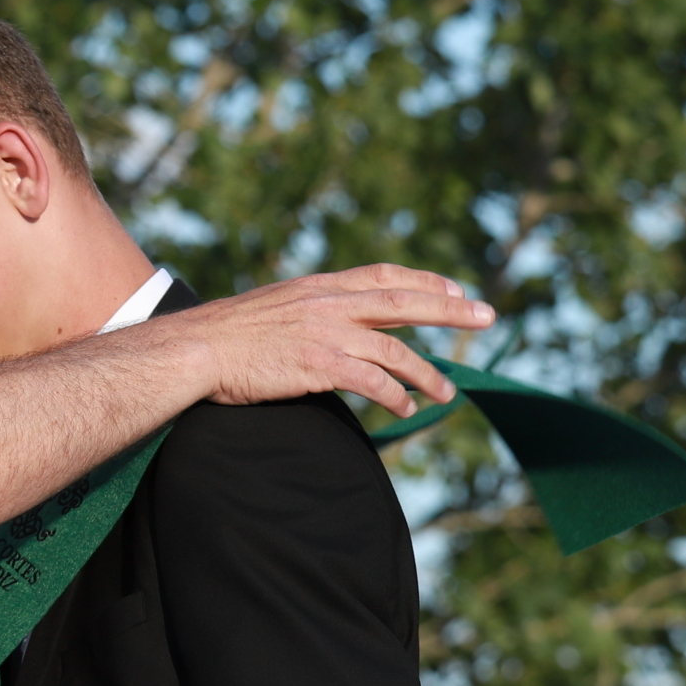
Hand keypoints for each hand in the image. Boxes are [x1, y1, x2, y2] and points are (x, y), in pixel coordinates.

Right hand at [169, 262, 492, 417]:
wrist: (197, 347)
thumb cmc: (225, 335)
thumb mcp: (273, 307)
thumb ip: (306, 311)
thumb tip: (324, 325)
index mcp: (321, 286)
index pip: (384, 276)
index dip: (424, 280)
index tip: (453, 287)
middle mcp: (331, 304)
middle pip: (406, 303)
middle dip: (452, 309)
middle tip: (488, 315)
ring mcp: (327, 333)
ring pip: (396, 351)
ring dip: (427, 375)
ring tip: (446, 395)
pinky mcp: (320, 365)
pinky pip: (372, 382)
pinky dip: (394, 396)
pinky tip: (404, 410)